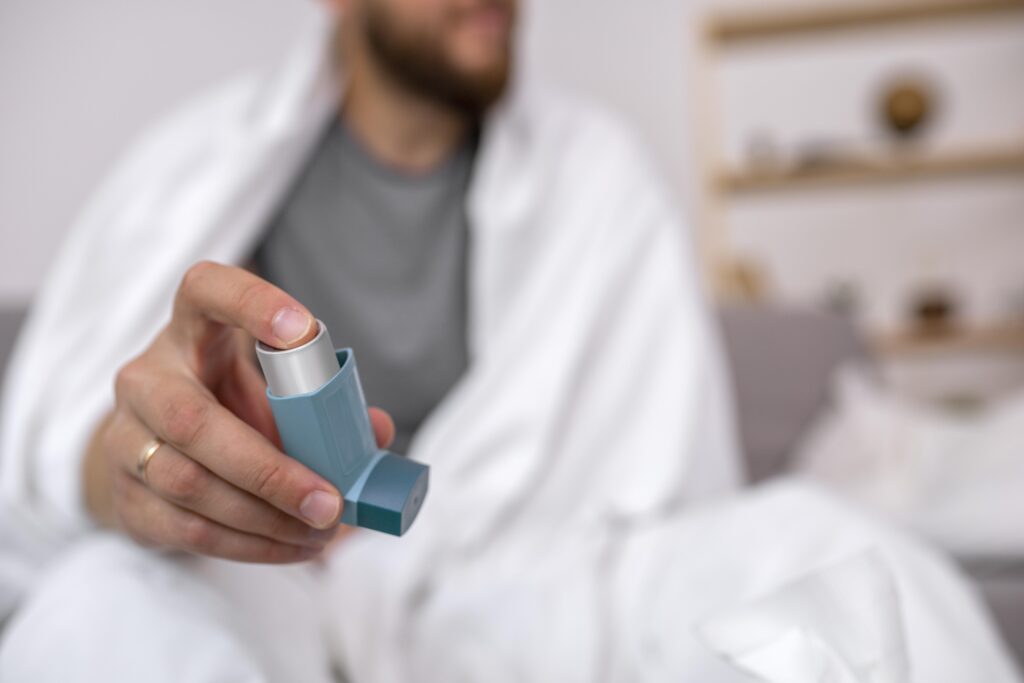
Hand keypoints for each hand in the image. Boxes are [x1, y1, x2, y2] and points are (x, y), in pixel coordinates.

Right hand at [84, 260, 394, 562]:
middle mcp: (146, 380)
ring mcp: (125, 440)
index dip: (250, 303)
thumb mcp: (271, 392)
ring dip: (266, 517)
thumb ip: (326, 403)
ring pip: (189, 483)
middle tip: (331, 501)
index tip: (303, 330)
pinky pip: (186, 529)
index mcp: (190, 333)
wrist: (152, 454)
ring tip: (322, 531)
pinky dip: (250, 546)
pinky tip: (294, 548)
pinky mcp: (126, 497)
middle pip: (192, 419)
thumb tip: (375, 431)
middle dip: (269, 469)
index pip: (206, 290)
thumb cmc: (229, 408)